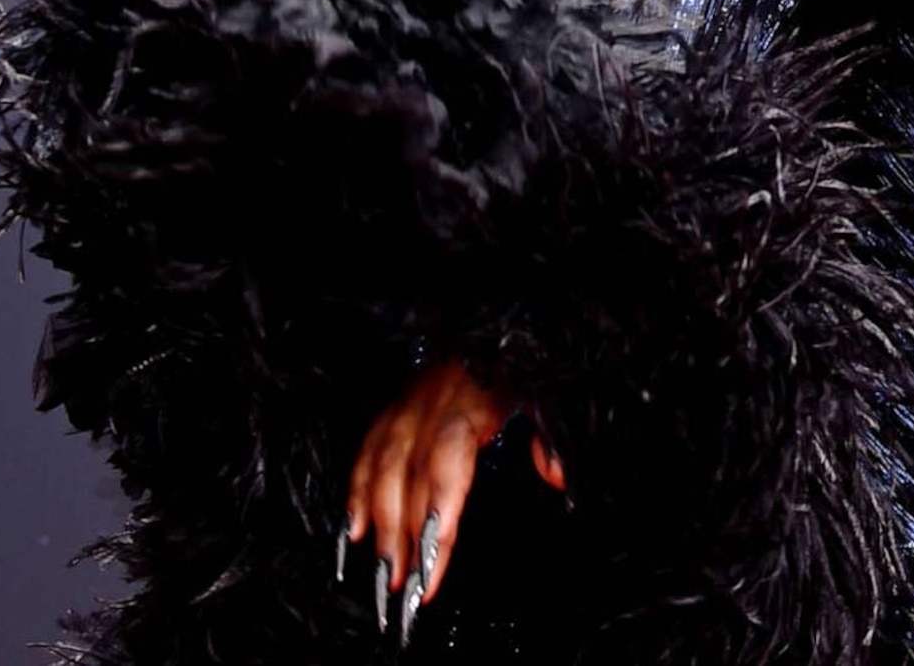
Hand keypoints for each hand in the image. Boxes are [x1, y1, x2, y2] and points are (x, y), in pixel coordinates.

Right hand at [340, 359, 568, 639]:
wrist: (484, 327)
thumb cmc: (511, 368)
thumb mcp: (539, 395)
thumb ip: (550, 440)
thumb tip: (559, 478)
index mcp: (466, 410)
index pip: (447, 466)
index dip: (438, 514)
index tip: (434, 556)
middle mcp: (427, 413)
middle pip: (410, 481)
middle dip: (404, 537)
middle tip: (404, 586)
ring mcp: (404, 413)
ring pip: (381, 473)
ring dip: (378, 525)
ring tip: (382, 570)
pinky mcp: (389, 414)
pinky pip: (364, 456)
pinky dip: (355, 494)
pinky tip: (353, 530)